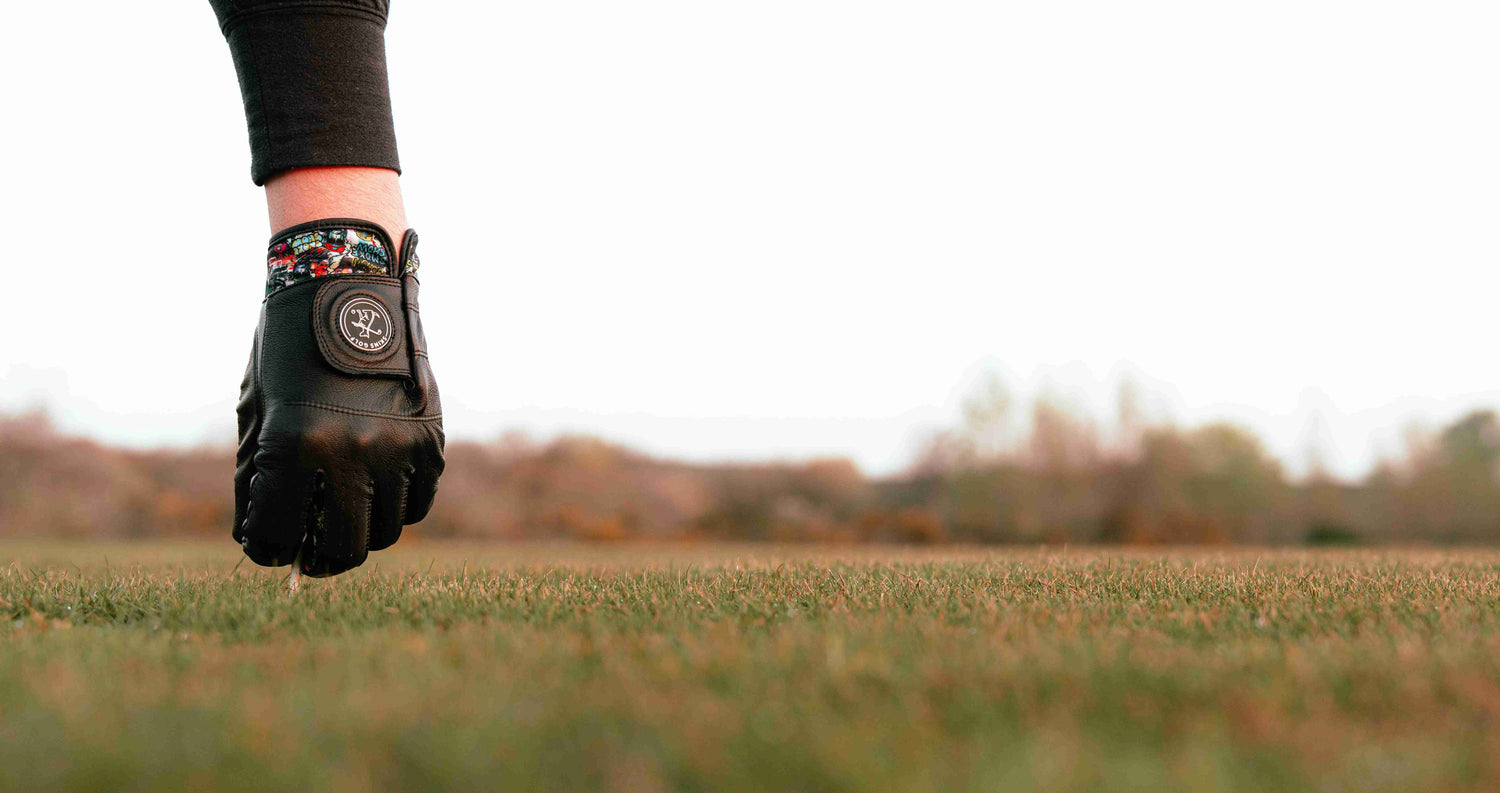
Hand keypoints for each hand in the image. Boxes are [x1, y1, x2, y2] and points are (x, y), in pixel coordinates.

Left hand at [234, 221, 442, 576]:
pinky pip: (416, 502)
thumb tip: (265, 538)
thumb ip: (260, 477)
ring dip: (361, 532)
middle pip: (342, 548)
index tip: (268, 550)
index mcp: (297, 446)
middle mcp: (353, 453)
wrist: (349, 288)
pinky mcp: (430, 441)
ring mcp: (399, 448)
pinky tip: (375, 492)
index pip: (278, 535)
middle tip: (311, 558)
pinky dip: (395, 507)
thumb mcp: (260, 411)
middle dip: (320, 559)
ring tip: (344, 518)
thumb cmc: (290, 349)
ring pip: (385, 531)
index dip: (267, 550)